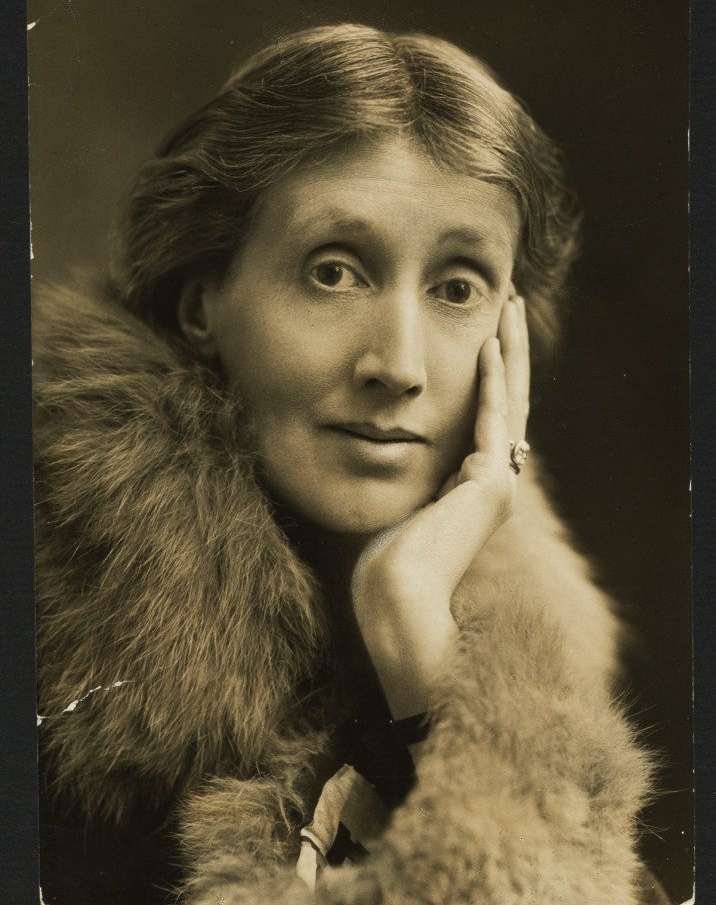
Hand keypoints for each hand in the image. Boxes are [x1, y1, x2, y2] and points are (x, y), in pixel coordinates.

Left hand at [351, 296, 529, 717]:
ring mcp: (499, 483)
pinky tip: (490, 343)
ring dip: (512, 350)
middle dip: (511, 350)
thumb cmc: (383, 564)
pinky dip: (494, 379)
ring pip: (514, 400)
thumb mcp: (394, 505)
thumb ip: (399, 476)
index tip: (486, 334)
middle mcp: (495, 480)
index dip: (491, 373)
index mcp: (474, 486)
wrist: (396, 599)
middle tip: (513, 305)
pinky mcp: (492, 484)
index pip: (491, 415)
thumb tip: (370, 447)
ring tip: (512, 307)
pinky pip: (495, 417)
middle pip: (512, 399)